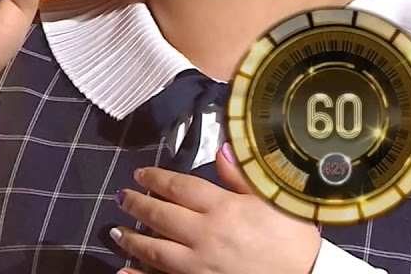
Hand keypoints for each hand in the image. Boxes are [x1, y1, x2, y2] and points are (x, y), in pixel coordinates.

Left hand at [113, 144, 321, 273]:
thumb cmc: (293, 239)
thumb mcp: (272, 199)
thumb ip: (241, 176)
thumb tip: (221, 150)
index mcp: (221, 209)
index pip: (178, 188)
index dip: (155, 179)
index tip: (141, 174)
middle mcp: (205, 236)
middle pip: (160, 216)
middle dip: (137, 205)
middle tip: (122, 197)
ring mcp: (200, 266)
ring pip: (156, 251)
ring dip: (132, 240)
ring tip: (117, 232)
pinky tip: (123, 272)